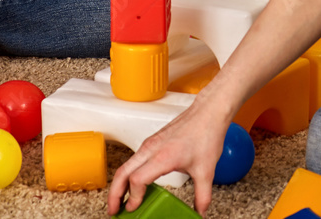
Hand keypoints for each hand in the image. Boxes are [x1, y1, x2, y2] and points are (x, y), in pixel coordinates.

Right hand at [107, 102, 228, 214]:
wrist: (208, 112)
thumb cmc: (206, 134)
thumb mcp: (206, 171)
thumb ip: (202, 196)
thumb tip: (200, 213)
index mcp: (163, 156)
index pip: (138, 179)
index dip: (133, 197)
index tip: (133, 209)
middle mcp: (152, 148)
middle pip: (122, 172)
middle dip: (114, 194)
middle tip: (113, 211)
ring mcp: (150, 144)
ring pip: (126, 165)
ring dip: (119, 184)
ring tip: (119, 202)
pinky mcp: (152, 142)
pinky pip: (133, 160)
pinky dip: (127, 175)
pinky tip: (133, 185)